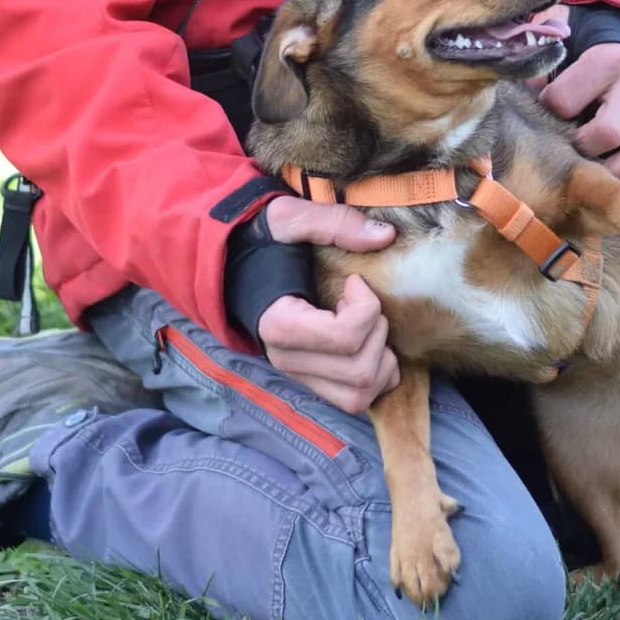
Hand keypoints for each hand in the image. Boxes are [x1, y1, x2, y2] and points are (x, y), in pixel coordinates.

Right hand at [257, 197, 399, 413]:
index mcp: (280, 324)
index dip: (366, 307)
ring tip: (368, 327)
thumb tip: (385, 236)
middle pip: (359, 371)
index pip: (345, 337)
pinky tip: (370, 344)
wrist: (235, 269)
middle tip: (363, 305)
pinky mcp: (313, 383)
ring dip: (381, 361)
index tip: (355, 281)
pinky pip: (357, 401)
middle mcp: (288, 361)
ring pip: (359, 396)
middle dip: (377, 332)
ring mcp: (301, 376)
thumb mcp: (290, 219)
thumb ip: (335, 223)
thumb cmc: (263, 244)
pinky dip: (378, 377)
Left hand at [539, 41, 619, 187]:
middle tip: (570, 153)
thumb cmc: (595, 70)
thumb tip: (519, 93)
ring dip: (612, 176)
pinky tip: (614, 185)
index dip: (548, 114)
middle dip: (581, 152)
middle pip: (606, 134)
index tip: (546, 116)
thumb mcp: (570, 57)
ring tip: (593, 174)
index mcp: (607, 62)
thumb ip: (542, 74)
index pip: (563, 100)